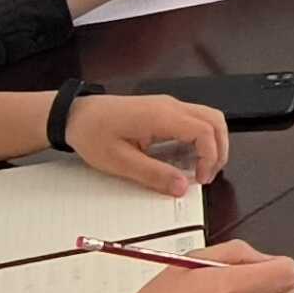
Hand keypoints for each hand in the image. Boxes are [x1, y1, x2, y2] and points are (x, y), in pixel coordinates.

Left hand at [63, 91, 232, 193]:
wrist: (74, 115)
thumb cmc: (92, 134)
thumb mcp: (119, 161)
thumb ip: (153, 175)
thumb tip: (183, 187)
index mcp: (161, 115)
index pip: (204, 131)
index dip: (211, 157)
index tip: (200, 180)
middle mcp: (170, 106)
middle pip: (214, 120)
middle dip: (219, 149)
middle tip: (207, 175)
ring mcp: (167, 105)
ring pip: (207, 117)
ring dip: (212, 143)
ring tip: (201, 168)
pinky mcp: (163, 110)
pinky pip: (193, 120)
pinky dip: (200, 138)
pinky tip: (186, 158)